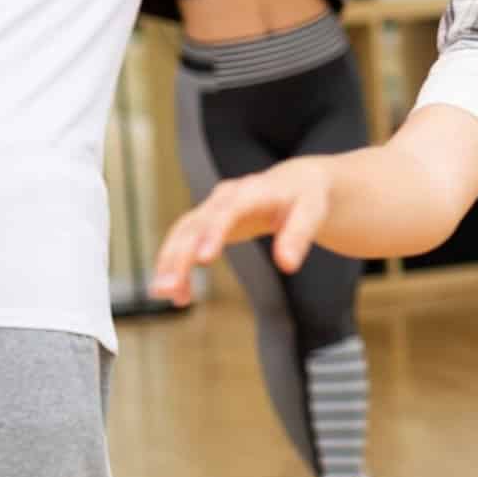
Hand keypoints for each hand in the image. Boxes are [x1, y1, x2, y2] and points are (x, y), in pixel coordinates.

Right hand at [150, 159, 335, 304]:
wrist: (296, 182)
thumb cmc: (306, 197)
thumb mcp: (312, 212)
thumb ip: (299, 236)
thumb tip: (287, 265)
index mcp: (252, 191)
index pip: (227, 211)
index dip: (213, 232)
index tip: (203, 258)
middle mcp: (225, 198)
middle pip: (195, 225)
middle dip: (179, 255)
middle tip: (168, 287)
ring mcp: (213, 208)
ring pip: (182, 234)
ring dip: (169, 262)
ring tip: (165, 293)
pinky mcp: (208, 222)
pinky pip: (184, 242)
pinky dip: (177, 266)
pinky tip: (180, 294)